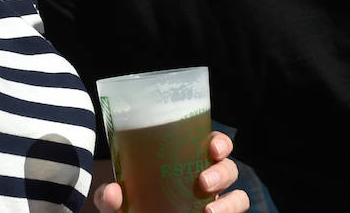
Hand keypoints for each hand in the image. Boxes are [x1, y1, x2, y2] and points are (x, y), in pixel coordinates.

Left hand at [93, 131, 248, 212]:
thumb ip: (110, 197)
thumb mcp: (117, 202)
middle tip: (203, 182)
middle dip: (222, 172)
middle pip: (229, 168)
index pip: (213, 144)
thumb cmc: (131, 207)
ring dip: (230, 202)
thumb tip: (113, 193)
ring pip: (239, 195)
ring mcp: (214, 202)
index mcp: (187, 162)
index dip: (220, 143)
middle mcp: (206, 179)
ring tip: (209, 211)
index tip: (212, 148)